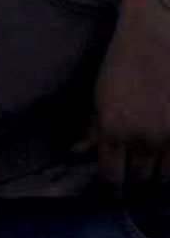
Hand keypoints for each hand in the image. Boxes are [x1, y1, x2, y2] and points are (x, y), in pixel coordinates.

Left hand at [92, 0, 169, 186]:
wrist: (158, 39)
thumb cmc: (122, 64)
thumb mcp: (98, 96)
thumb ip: (91, 130)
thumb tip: (76, 154)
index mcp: (113, 129)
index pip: (112, 177)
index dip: (111, 192)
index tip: (110, 198)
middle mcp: (143, 138)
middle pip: (139, 180)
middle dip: (133, 182)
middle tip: (131, 177)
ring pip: (164, 177)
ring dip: (155, 175)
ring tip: (148, 167)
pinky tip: (164, 159)